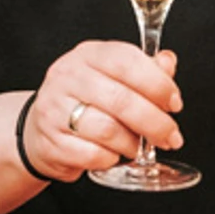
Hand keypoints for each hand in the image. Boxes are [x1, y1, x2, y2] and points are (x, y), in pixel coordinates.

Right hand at [20, 41, 182, 182]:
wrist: (39, 128)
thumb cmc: (83, 100)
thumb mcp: (112, 76)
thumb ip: (144, 69)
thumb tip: (167, 63)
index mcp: (87, 55)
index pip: (127, 61)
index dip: (158, 84)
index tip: (174, 103)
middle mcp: (67, 77)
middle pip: (121, 100)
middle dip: (155, 123)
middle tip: (171, 136)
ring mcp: (55, 109)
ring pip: (108, 130)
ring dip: (133, 144)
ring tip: (139, 146)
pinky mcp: (51, 142)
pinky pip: (93, 155)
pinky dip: (111, 159)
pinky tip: (113, 154)